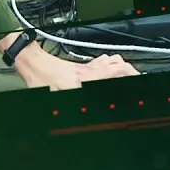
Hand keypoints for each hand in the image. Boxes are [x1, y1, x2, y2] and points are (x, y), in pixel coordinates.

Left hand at [0, 35, 138, 90]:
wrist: (31, 63)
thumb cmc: (42, 79)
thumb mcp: (58, 96)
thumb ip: (76, 102)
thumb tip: (89, 108)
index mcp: (88, 77)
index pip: (118, 71)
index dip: (131, 75)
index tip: (138, 81)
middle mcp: (89, 69)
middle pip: (118, 64)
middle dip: (130, 72)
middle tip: (134, 80)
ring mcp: (85, 66)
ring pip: (111, 60)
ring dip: (120, 67)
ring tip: (125, 76)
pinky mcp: (78, 65)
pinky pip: (99, 62)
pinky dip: (108, 65)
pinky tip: (106, 70)